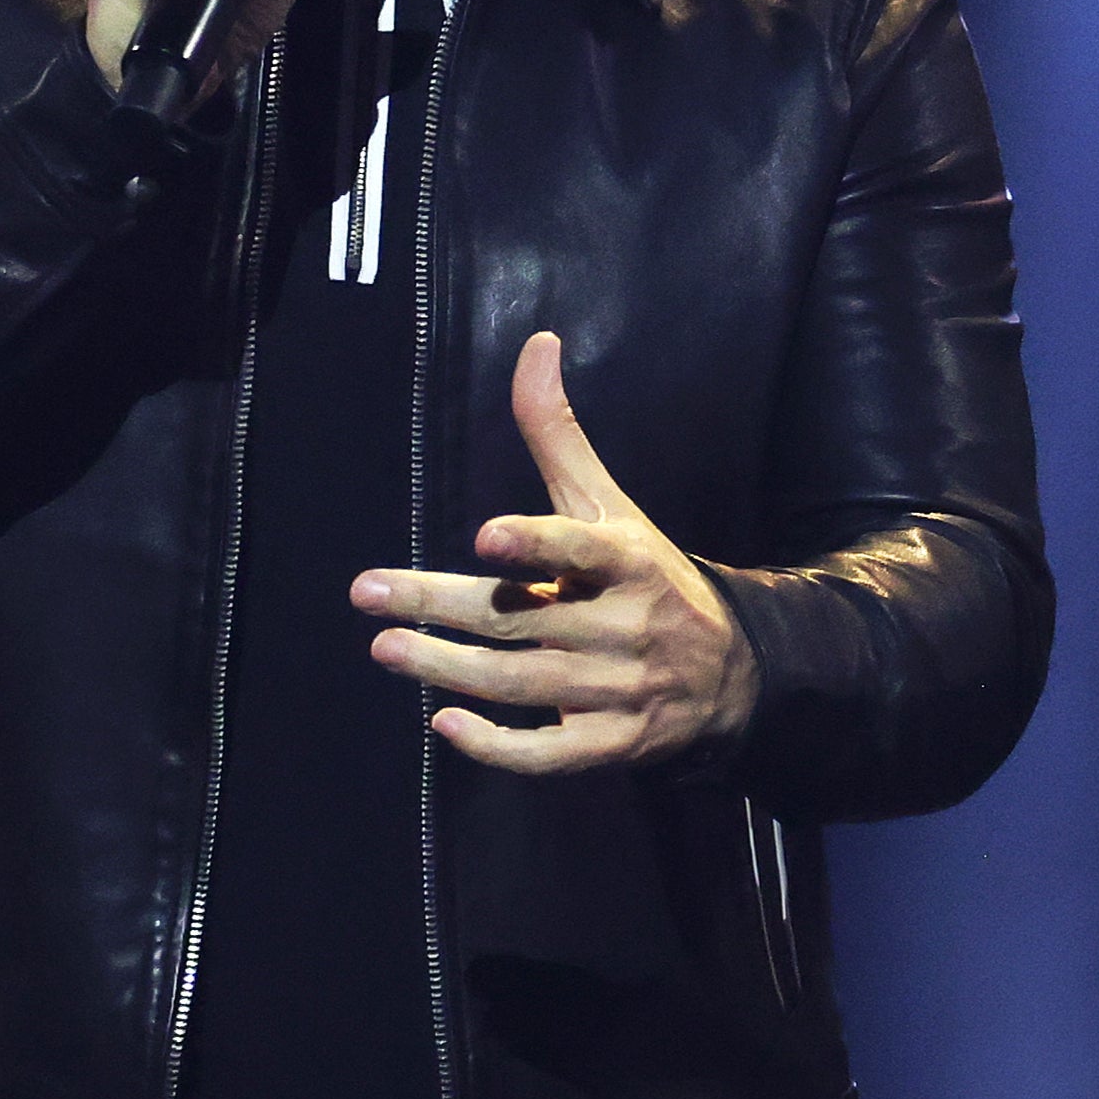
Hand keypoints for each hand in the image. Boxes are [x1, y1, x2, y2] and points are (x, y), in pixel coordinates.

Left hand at [354, 331, 755, 773]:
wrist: (730, 676)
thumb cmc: (648, 576)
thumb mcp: (612, 506)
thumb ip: (560, 435)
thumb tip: (537, 343)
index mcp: (628, 562)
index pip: (580, 551)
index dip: (536, 546)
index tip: (486, 535)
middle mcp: (623, 628)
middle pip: (518, 620)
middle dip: (439, 607)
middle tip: (368, 595)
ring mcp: (616, 692)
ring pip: (521, 684)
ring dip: (449, 669)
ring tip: (386, 649)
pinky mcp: (609, 745)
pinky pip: (548, 755)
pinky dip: (498, 745)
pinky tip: (445, 723)